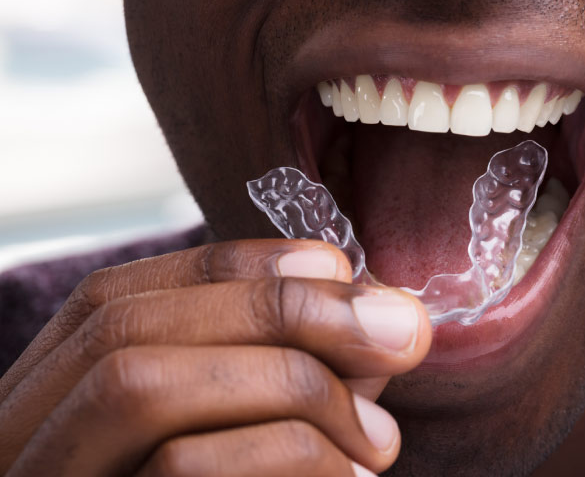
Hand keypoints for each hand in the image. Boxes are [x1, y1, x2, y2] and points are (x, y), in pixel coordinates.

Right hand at [0, 240, 431, 475]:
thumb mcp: (239, 448)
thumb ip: (283, 386)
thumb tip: (377, 320)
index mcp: (44, 414)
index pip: (115, 300)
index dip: (231, 269)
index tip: (339, 269)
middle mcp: (14, 451)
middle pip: (129, 331)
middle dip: (282, 311)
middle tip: (404, 332)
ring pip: (137, 386)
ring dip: (287, 382)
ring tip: (381, 436)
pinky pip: (181, 472)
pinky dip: (285, 454)